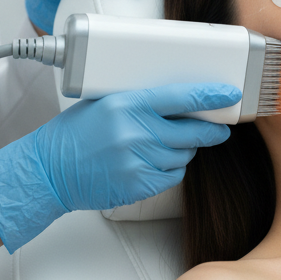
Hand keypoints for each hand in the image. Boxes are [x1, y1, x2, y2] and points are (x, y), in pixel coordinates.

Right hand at [0, 83, 235, 252]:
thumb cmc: (74, 134)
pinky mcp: (139, 184)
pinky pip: (171, 176)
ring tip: (160, 146)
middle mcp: (136, 132)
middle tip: (220, 127)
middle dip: (210, 129)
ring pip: (184, 155)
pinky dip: (169, 170)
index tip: (230, 95)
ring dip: (182, 151)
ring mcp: (138, 160)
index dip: (211, 96)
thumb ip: (140, 102)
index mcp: (128, 104)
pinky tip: (151, 163)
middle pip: (192, 131)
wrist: (50, 170)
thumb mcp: (105, 103)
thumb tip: (177, 101)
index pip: (181, 96)